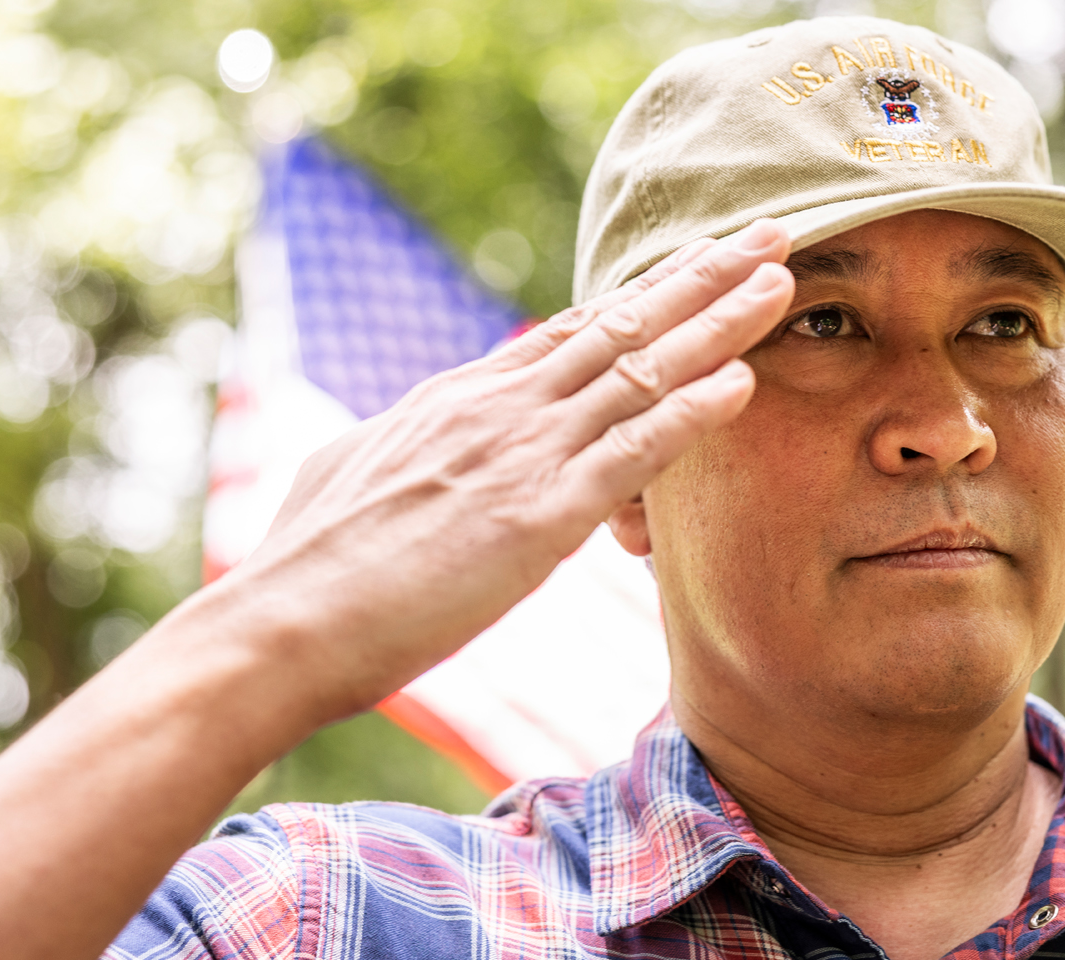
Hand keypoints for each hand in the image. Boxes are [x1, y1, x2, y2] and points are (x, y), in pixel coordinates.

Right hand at [216, 219, 794, 725]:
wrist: (281, 622)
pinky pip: (632, 452)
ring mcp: (521, 453)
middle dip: (701, 275)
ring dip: (720, 322)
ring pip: (641, 369)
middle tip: (768, 233)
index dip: (643, 292)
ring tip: (784, 280)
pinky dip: (693, 413)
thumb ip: (399, 444)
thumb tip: (403, 434)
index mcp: (458, 397)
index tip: (695, 261)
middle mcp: (498, 406)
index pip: (570, 329)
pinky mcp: (537, 515)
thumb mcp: (353, 474)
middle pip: (620, 322)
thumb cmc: (307, 566)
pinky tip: (744, 382)